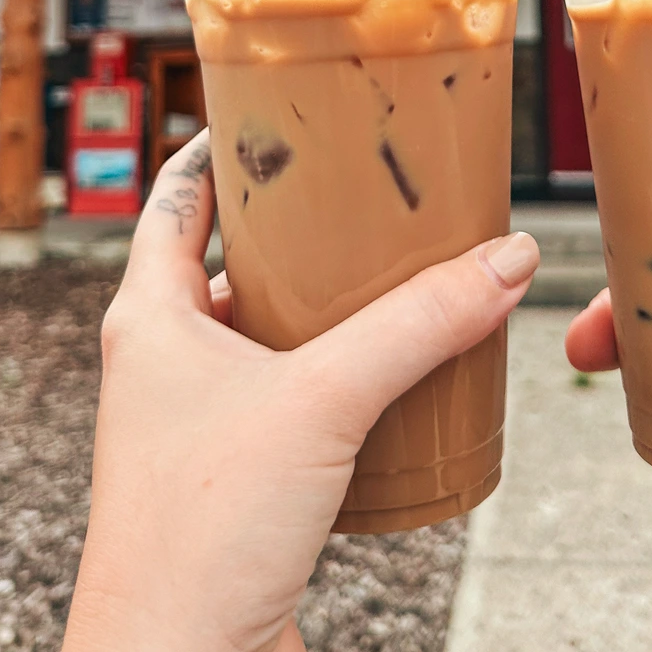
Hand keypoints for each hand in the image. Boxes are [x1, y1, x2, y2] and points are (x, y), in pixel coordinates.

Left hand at [57, 132, 539, 651]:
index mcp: (147, 320)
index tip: (275, 109)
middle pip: (228, 263)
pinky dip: (343, 379)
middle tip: (363, 188)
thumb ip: (417, 324)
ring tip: (396, 272)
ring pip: (268, 337)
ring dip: (325, 306)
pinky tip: (398, 375)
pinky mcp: (242, 483)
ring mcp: (201, 427)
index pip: (174, 199)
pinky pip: (296, 404)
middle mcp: (165, 366)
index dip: (219, 146)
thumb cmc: (197, 542)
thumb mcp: (322, 400)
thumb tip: (504, 259)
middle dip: (295, 226)